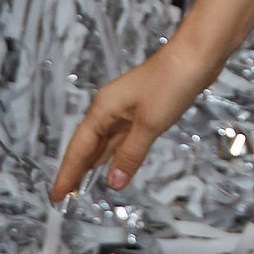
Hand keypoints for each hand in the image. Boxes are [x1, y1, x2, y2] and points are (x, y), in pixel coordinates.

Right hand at [50, 44, 204, 201]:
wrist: (197, 55)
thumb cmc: (172, 81)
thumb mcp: (150, 124)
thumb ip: (130, 154)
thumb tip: (113, 182)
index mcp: (104, 109)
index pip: (78, 148)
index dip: (67, 174)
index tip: (56, 196)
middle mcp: (110, 109)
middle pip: (87, 146)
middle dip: (76, 172)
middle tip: (65, 199)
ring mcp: (126, 109)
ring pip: (104, 143)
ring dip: (94, 164)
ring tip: (82, 188)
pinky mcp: (143, 111)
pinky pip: (121, 138)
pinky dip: (115, 154)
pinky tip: (113, 166)